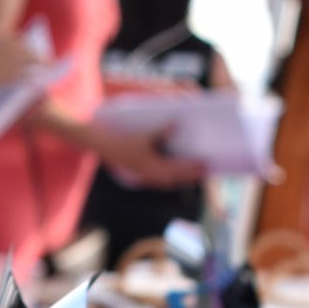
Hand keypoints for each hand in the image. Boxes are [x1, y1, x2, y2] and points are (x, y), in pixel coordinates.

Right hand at [88, 123, 204, 189]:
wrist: (104, 148)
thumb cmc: (124, 141)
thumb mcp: (145, 135)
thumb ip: (162, 131)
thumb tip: (177, 124)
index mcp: (153, 168)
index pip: (177, 170)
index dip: (191, 168)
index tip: (203, 164)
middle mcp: (151, 176)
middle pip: (176, 179)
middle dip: (190, 176)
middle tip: (204, 171)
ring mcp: (146, 178)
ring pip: (169, 182)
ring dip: (182, 179)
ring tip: (194, 174)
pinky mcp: (142, 176)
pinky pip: (160, 181)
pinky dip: (171, 179)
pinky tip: (175, 175)